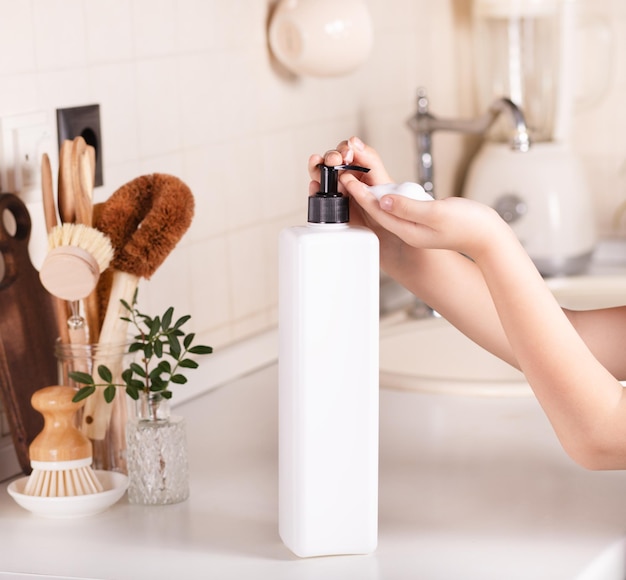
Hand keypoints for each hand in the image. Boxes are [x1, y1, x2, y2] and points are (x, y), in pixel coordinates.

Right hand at [308, 136, 392, 227]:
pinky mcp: (330, 204)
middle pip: (332, 159)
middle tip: (335, 160)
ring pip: (321, 173)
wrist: (384, 232)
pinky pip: (318, 194)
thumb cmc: (386, 207)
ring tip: (318, 164)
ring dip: (317, 167)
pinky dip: (314, 189)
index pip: (348, 149)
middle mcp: (347, 175)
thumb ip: (370, 160)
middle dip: (331, 156)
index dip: (345, 148)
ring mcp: (337, 189)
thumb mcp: (382, 181)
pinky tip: (316, 185)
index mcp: (360, 166)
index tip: (348, 154)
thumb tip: (355, 142)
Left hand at [343, 185, 508, 261]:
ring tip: (356, 174)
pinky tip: (380, 186)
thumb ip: (408, 207)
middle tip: (344, 172)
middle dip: (358, 192)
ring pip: (385, 207)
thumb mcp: (437, 212)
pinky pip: (397, 206)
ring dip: (369, 191)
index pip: (377, 210)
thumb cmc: (470, 225)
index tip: (347, 177)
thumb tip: (383, 200)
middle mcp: (407, 230)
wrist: (489, 237)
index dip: (360, 193)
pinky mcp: (421, 220)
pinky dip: (385, 194)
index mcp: (408, 231)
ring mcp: (414, 226)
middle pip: (376, 209)